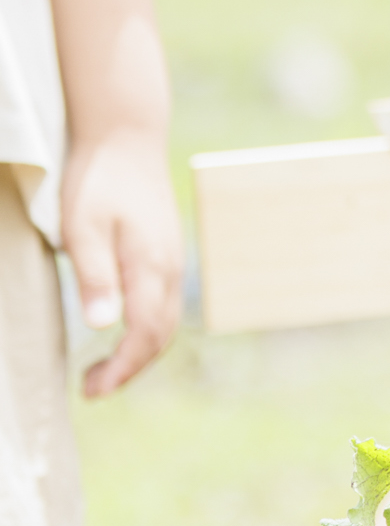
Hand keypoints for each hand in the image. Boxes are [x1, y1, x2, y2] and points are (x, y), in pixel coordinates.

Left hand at [59, 130, 181, 396]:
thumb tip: (102, 326)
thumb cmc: (98, 179)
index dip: (120, 368)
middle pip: (159, 336)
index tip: (91, 389)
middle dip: (129, 369)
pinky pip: (163, 305)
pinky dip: (146, 330)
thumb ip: (95, 276)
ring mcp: (171, 261)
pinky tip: (122, 329)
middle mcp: (169, 270)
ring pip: (164, 322)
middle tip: (92, 388)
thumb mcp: (83, 227)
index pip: (143, 335)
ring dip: (139, 352)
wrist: (126, 136)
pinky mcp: (165, 253)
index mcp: (150, 267)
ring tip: (105, 367)